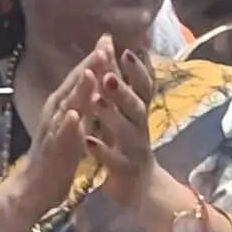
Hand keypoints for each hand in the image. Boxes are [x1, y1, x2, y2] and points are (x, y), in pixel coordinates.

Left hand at [73, 39, 155, 197]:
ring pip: (127, 132)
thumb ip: (121, 80)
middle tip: (107, 75)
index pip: (144, 87)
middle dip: (123, 90)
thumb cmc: (129, 144)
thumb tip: (116, 42)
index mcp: (139, 112)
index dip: (138, 70)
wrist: (142, 188)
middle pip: (136, 107)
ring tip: (96, 100)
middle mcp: (141, 129)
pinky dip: (102, 151)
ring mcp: (135, 151)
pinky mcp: (127, 172)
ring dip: (112, 115)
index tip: (127, 50)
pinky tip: (88, 141)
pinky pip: (115, 162)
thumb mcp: (127, 111)